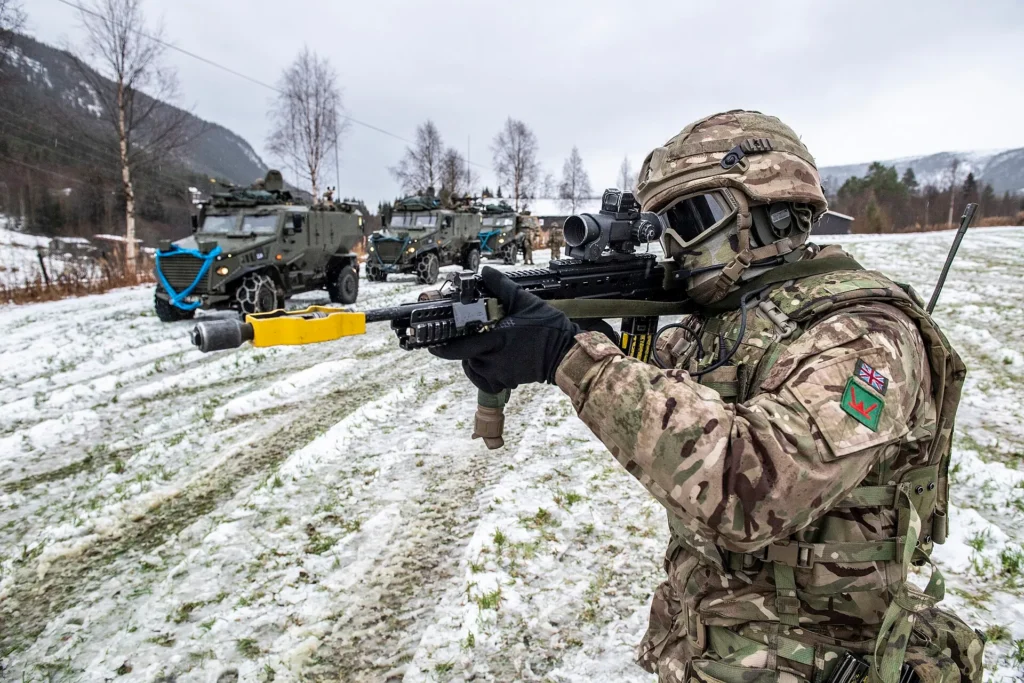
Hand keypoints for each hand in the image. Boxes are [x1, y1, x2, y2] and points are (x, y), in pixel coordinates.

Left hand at [429, 267, 579, 392]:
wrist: (565, 353)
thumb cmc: (548, 328)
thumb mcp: (525, 302)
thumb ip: (502, 287)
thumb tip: (486, 272)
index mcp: (497, 339)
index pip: (461, 347)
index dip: (443, 348)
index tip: (432, 345)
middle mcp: (495, 359)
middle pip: (466, 357)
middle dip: (462, 348)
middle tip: (465, 337)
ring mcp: (501, 373)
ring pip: (474, 369)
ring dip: (473, 359)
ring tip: (482, 346)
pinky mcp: (508, 381)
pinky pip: (486, 382)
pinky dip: (482, 374)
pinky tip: (487, 363)